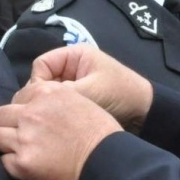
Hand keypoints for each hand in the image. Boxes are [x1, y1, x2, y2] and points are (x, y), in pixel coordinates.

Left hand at [0, 80, 122, 179]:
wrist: (107, 159)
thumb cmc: (99, 131)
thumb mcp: (77, 100)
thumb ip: (51, 100)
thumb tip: (33, 108)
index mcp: (46, 93)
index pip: (17, 97)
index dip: (22, 109)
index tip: (30, 120)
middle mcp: (31, 112)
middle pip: (0, 115)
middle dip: (8, 124)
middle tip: (20, 135)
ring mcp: (24, 137)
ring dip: (6, 144)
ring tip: (21, 151)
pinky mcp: (23, 162)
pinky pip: (4, 161)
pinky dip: (13, 164)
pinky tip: (27, 165)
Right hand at [29, 45, 152, 130]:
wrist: (145, 113)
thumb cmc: (120, 95)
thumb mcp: (91, 92)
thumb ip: (61, 93)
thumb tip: (35, 101)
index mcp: (75, 55)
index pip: (41, 65)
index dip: (37, 83)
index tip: (42, 102)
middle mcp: (71, 67)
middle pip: (43, 79)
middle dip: (42, 96)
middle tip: (46, 114)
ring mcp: (74, 83)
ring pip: (49, 94)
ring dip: (50, 106)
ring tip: (54, 120)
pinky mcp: (78, 98)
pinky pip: (59, 103)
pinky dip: (58, 112)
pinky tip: (61, 123)